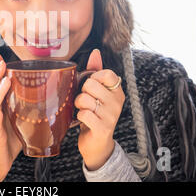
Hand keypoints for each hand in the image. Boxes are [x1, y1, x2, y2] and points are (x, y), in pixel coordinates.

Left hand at [74, 49, 124, 170]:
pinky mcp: (103, 128)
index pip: (106, 73)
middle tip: (85, 102)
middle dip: (81, 93)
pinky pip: (83, 114)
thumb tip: (96, 52)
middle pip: (90, 84)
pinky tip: (84, 121)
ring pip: (84, 99)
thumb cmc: (95, 114)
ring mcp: (111, 116)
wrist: (97, 144)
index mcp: (117, 91)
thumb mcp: (97, 92)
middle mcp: (117, 102)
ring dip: (78, 105)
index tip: (91, 87)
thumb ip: (96, 71)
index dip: (93, 77)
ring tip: (84, 110)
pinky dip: (78, 116)